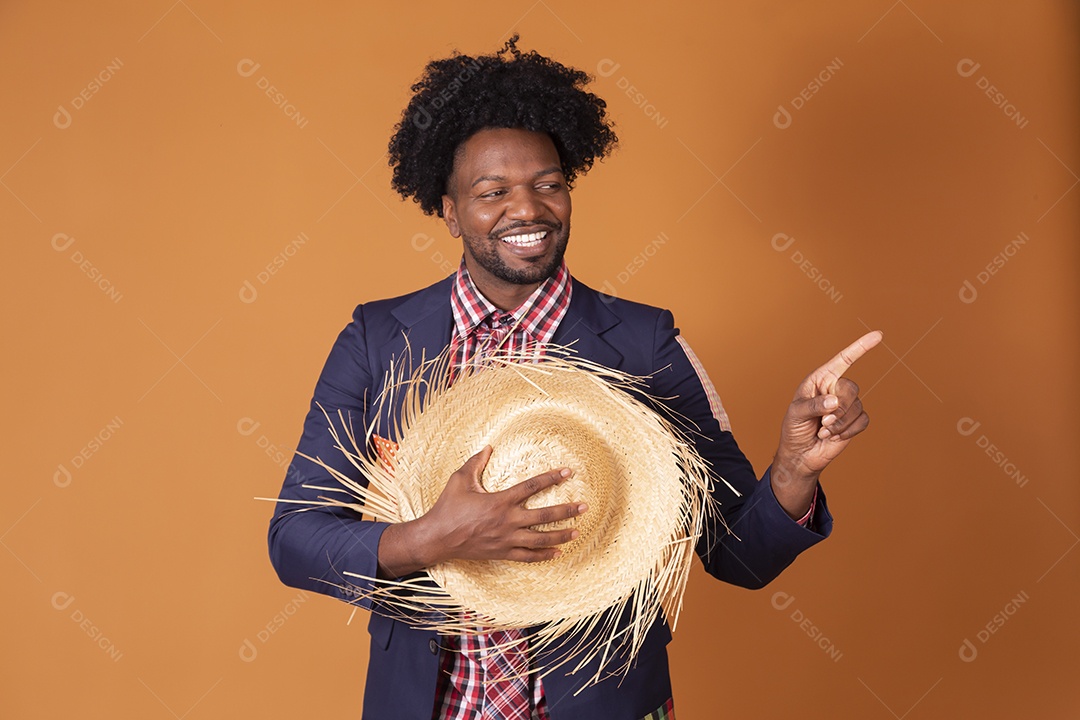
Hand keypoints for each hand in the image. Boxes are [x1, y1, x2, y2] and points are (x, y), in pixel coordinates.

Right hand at [377, 446, 586, 576]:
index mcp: (500, 500)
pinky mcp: (502, 552)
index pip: (532, 486)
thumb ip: (476, 462)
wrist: (438, 537)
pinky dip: (544, 555)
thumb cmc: (448, 507)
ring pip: (540, 538)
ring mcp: (506, 539)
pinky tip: (558, 553)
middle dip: (566, 510)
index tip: (568, 472)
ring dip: (560, 534)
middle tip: (584, 507)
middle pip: (544, 515)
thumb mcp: (460, 479)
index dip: (552, 477)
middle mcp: (507, 520)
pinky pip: (528, 556)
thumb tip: (489, 447)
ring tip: (577, 531)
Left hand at [771, 331, 881, 516]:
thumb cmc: (794, 428)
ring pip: (858, 406)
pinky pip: (863, 421)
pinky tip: (833, 436)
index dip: (860, 347)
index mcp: (821, 379)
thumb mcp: (796, 413)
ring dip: (840, 423)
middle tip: (823, 421)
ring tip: (824, 430)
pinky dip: (848, 430)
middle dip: (839, 408)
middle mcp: (836, 389)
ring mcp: (847, 405)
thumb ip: (814, 405)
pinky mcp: (854, 421)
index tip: (879, 335)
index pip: (843, 360)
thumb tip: (834, 402)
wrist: (800, 454)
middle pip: (852, 388)